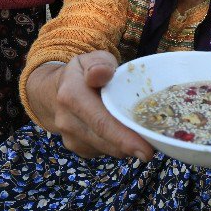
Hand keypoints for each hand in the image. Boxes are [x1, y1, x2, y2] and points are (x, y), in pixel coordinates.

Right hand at [26, 51, 153, 159]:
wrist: (53, 92)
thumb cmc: (83, 74)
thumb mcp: (91, 59)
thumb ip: (99, 63)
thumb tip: (102, 73)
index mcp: (72, 96)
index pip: (101, 122)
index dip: (125, 138)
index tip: (147, 150)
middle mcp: (67, 121)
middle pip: (106, 141)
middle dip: (133, 147)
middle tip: (157, 145)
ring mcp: (70, 138)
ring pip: (107, 150)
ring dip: (126, 146)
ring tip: (143, 134)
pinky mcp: (78, 149)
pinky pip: (104, 152)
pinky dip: (117, 146)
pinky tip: (124, 133)